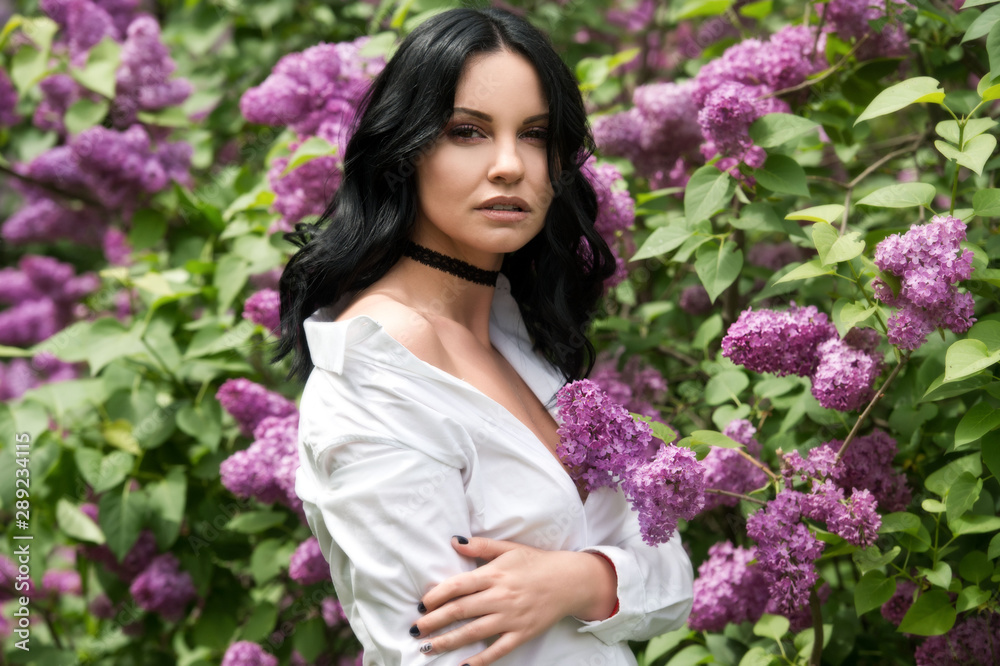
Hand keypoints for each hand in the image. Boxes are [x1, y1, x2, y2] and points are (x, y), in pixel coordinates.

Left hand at [410, 536, 616, 664]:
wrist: (569, 580)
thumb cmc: (536, 563)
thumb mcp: (509, 548)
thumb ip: (481, 547)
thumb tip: (454, 541)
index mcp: (495, 574)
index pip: (458, 586)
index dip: (436, 596)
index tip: (421, 605)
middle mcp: (500, 596)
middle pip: (460, 611)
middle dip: (434, 621)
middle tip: (416, 629)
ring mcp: (511, 617)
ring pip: (473, 632)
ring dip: (447, 641)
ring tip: (427, 648)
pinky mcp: (522, 634)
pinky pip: (497, 650)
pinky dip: (479, 661)